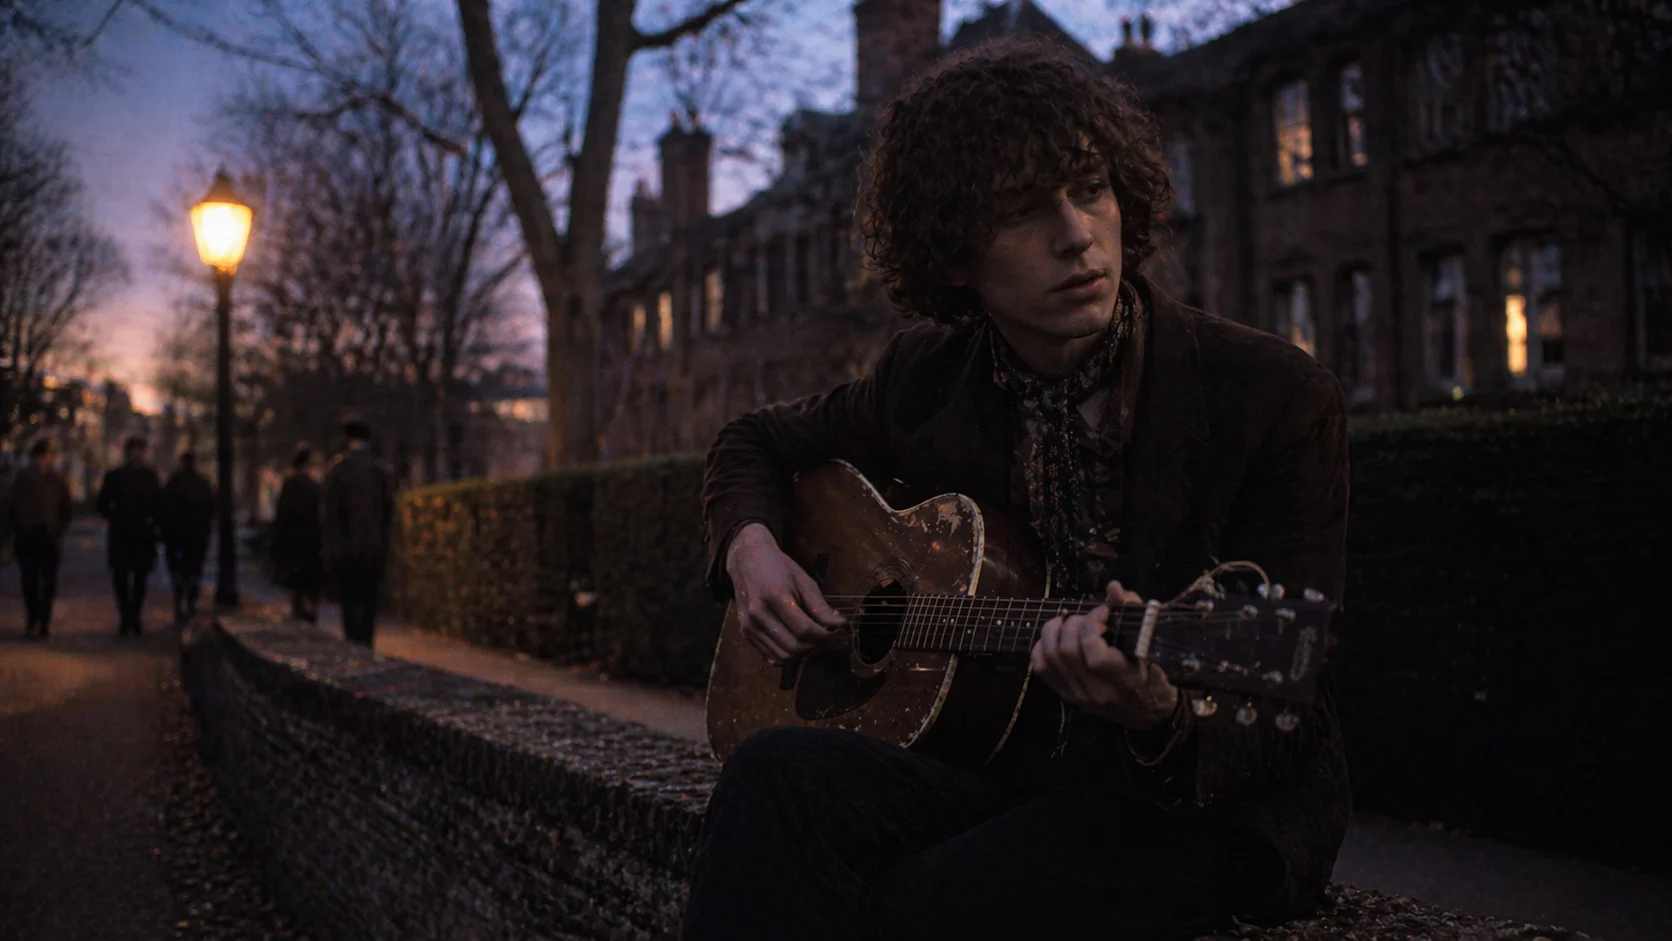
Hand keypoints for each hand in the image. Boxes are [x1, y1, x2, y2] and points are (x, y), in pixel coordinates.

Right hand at [725, 523, 845, 664]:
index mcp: (775, 597)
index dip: (824, 635)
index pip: (804, 629)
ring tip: (811, 640)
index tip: (833, 631)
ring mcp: (749, 626)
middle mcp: (758, 614)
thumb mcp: (804, 581)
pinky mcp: (745, 633)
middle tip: (824, 637)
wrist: (748, 562)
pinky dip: (787, 654)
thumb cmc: (779, 569)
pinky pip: (771, 655)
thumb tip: (840, 625)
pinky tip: (796, 641)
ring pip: (783, 656)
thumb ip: (820, 606)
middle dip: (815, 646)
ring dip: (802, 653)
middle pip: (794, 647)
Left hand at [1030, 579, 1178, 729]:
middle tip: (1088, 617)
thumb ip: (1131, 612)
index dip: (1094, 626)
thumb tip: (1113, 587)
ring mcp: (1079, 696)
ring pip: (1051, 658)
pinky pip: (1041, 668)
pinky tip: (1055, 637)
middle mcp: (1098, 692)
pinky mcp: (1066, 696)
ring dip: (1055, 631)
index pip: (1096, 655)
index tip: (1104, 612)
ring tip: (1070, 621)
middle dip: (1074, 624)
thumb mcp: (1149, 645)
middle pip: (1068, 652)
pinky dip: (1042, 647)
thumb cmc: (1152, 673)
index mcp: (1125, 681)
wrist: (1147, 711)